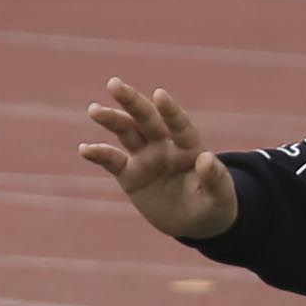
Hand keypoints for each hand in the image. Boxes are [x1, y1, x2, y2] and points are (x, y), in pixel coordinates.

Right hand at [76, 78, 238, 242]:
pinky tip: (85, 149)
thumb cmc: (214, 203)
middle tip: (114, 84)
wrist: (195, 222)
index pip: (179, 125)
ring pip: (127, 133)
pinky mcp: (130, 174)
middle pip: (147, 120)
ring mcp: (146, 158)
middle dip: (131, 102)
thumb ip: (215, 178)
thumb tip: (207, 158)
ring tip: (94, 109)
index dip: (170, 111)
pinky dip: (98, 154)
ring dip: (111, 120)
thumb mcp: (220, 196)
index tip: (159, 95)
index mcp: (189, 147)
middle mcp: (165, 146)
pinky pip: (112, 161)